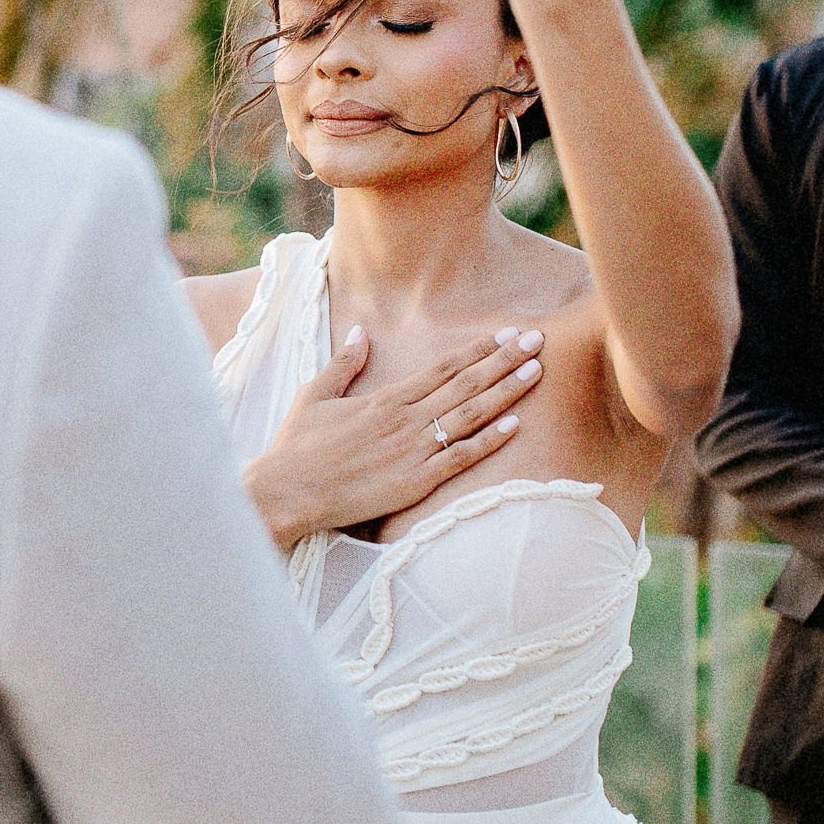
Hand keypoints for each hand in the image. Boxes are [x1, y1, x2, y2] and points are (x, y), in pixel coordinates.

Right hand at [241, 324, 546, 552]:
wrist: (286, 491)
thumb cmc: (296, 447)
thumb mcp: (316, 396)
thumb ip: (343, 364)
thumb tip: (359, 332)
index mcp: (385, 398)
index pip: (443, 368)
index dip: (478, 349)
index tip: (507, 333)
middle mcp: (405, 419)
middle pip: (465, 384)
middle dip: (504, 361)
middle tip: (537, 340)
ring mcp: (412, 450)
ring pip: (469, 416)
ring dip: (505, 393)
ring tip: (536, 372)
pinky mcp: (414, 482)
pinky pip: (459, 458)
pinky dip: (488, 441)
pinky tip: (514, 426)